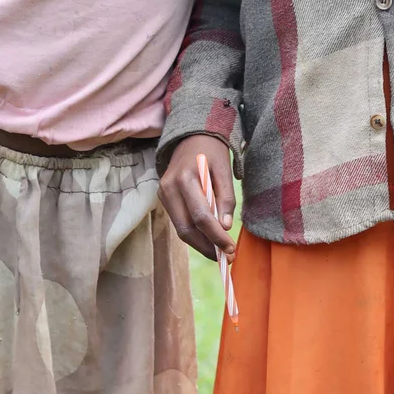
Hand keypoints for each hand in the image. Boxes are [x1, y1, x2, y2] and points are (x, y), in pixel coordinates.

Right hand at [159, 135, 236, 261]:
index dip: (216, 236)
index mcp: (186, 178)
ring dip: (200, 244)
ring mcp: (163, 193)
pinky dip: (194, 233)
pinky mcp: (163, 197)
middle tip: (226, 257)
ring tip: (219, 252)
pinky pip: (179, 221)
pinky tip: (208, 239)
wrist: (191, 135)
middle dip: (207, 246)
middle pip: (186, 228)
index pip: (200, 216)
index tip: (230, 249)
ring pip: (180, 229)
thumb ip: (226, 198)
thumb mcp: (224, 169)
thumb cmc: (212, 152)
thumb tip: (225, 226)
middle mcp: (169, 187)